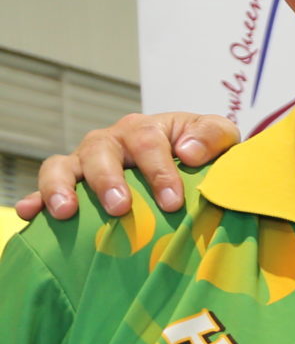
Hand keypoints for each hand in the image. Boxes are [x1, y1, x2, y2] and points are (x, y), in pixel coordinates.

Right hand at [15, 111, 237, 220]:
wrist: (185, 162)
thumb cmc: (199, 151)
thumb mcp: (217, 136)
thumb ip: (212, 136)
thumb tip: (189, 152)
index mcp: (144, 129)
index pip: (148, 143)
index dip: (159, 171)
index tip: (172, 202)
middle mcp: (110, 143)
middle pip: (99, 152)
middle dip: (108, 180)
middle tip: (120, 207)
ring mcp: (85, 163)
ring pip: (63, 166)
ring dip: (61, 187)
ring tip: (66, 212)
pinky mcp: (70, 184)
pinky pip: (44, 189)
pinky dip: (35, 199)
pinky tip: (30, 214)